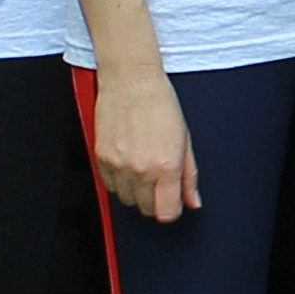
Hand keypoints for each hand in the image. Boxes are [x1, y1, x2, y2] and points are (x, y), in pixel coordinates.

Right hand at [88, 64, 200, 223]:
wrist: (130, 80)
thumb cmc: (160, 103)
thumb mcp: (185, 139)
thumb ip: (189, 175)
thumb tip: (193, 201)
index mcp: (166, 166)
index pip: (166, 213)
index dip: (171, 209)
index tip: (172, 200)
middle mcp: (141, 169)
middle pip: (146, 209)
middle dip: (155, 200)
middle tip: (159, 179)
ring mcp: (118, 165)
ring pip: (126, 200)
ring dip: (136, 191)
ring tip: (143, 166)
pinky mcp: (101, 158)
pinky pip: (110, 186)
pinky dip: (119, 181)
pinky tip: (128, 161)